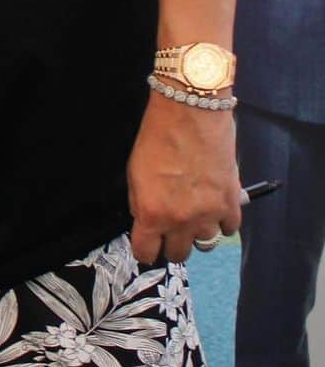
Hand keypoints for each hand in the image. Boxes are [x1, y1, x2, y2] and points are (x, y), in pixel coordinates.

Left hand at [127, 91, 239, 263]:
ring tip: (193, 212)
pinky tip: (213, 205)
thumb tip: (146, 219)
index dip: (144, 250)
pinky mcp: (231, 203)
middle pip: (178, 254)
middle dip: (171, 244)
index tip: (147, 245)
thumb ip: (140, 202)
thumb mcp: (134, 171)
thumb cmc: (156, 136)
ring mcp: (209, 214)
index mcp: (151, 213)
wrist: (190, 112)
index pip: (146, 252)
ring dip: (197, 231)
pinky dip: (221, 221)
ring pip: (204, 243)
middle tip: (170, 229)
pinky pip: (228, 229)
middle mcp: (181, 221)